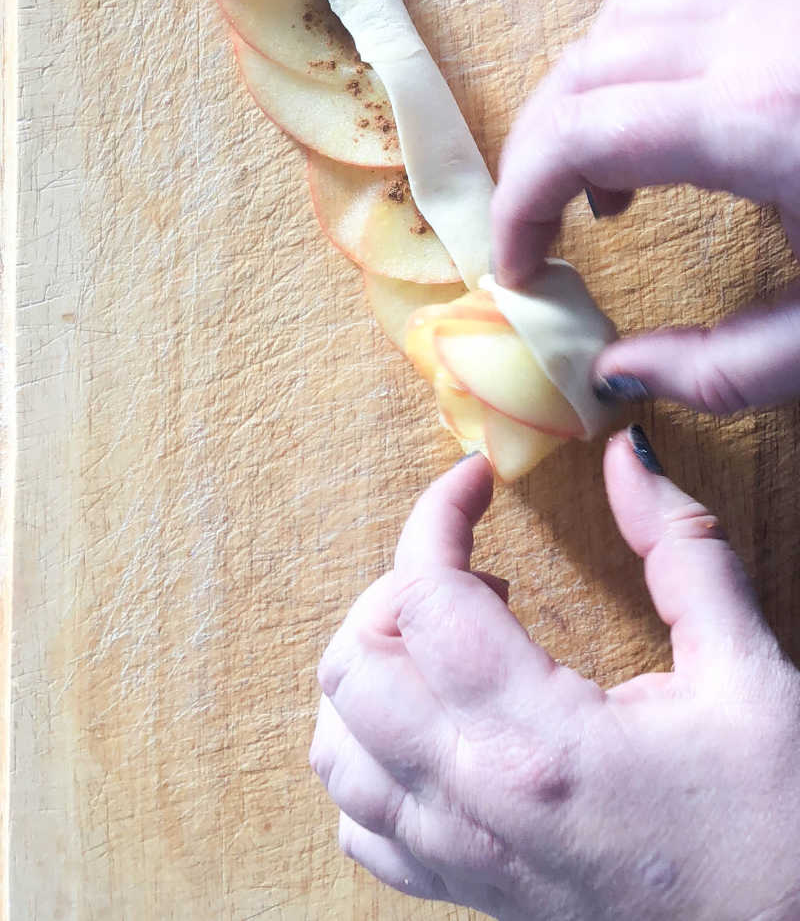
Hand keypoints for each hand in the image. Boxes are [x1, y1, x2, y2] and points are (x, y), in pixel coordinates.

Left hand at [311, 447, 799, 919]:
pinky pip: (362, 828)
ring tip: (455, 647)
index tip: (476, 481)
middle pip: (353, 666)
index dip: (438, 514)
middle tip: (476, 572)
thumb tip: (629, 455)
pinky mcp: (471, 892)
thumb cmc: (779, 828)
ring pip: (336, 750)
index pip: (425, 595)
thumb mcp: (748, 673)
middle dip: (397, 589)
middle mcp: (474, 802)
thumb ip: (682, 549)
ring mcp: (462, 856)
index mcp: (538, 741)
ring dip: (373, 672)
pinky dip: (371, 760)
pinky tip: (434, 728)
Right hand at [491, 0, 799, 412]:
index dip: (522, 202)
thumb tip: (618, 376)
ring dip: (583, 104)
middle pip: (584, 67)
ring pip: (622, 24)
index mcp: (761, 122)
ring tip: (599, 194)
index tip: (518, 271)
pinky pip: (676, 15)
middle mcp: (759, 45)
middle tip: (541, 239)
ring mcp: (782, 14)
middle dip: (539, 153)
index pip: (582, 132)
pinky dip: (633, 72)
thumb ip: (723, 367)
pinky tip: (664, 140)